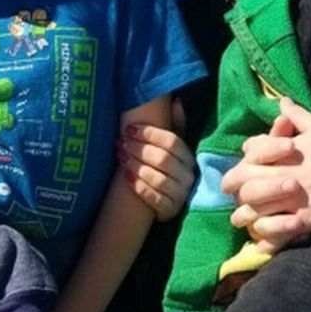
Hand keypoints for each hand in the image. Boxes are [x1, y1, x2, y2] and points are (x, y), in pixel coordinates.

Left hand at [117, 97, 196, 221]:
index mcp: (190, 157)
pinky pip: (153, 197)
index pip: (172, 141)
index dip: (149, 133)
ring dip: (136, 165)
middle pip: (163, 158)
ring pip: (157, 178)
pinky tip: (125, 176)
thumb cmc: (170, 169)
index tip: (129, 128)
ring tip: (120, 156)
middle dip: (138, 148)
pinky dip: (138, 185)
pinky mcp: (170, 210)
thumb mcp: (175, 148)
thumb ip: (177, 125)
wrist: (171, 203)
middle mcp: (189, 176)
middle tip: (119, 141)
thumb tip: (176, 101)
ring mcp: (181, 195)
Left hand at [222, 99, 310, 251]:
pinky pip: (276, 232)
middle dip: (236, 196)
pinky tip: (263, 238)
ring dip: (247, 219)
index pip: (246, 161)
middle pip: (245, 189)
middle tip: (237, 203)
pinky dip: (266, 236)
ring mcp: (292, 200)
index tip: (239, 178)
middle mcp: (282, 177)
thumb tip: (282, 102)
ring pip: (255, 213)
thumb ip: (295, 116)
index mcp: (281, 154)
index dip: (239, 171)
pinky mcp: (304, 220)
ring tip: (245, 223)